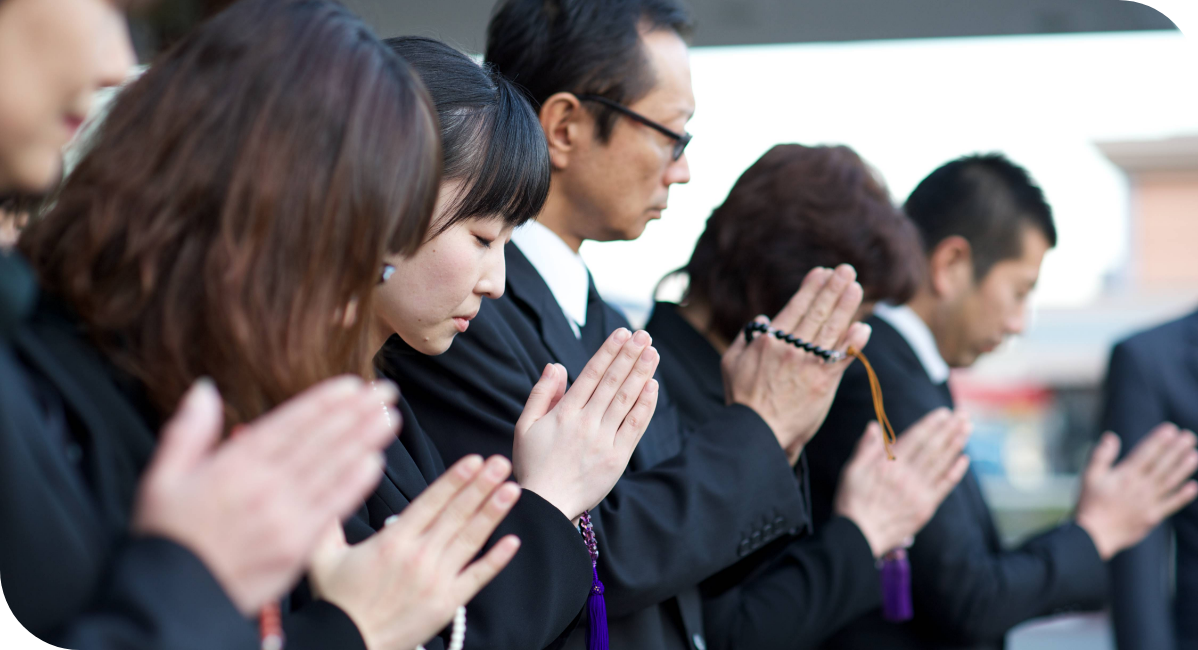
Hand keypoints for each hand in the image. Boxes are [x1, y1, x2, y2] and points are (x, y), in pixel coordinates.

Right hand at [133, 376, 397, 614]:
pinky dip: (356, 484)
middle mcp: (264, 486)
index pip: (289, 424)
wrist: (176, 599)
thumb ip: (188, 432)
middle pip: (319, 442)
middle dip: (356, 413)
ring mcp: (284, 516)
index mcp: (234, 466)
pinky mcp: (296, 545)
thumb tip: (206, 389)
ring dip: (364, 441)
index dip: (323, 402)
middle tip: (386, 392)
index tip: (352, 385)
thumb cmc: (168, 538)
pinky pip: (332, 508)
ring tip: (390, 418)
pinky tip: (376, 462)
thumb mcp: (161, 480)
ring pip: (332, 469)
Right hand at [309, 455, 521, 649]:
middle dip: (481, 486)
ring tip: (512, 489)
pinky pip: (477, 577)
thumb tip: (324, 492)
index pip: (431, 502)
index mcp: (393, 541)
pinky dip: (496, 559)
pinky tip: (513, 541)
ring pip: (470, 539)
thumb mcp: (321, 557)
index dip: (455, 479)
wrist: (348, 647)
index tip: (474, 460)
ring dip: (493, 513)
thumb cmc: (336, 603)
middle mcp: (419, 556)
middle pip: (456, 514)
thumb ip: (326, 522)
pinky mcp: (447, 603)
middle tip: (501, 463)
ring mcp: (436, 579)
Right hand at [513, 328, 658, 521]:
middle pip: (612, 382)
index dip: (608, 352)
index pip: (590, 374)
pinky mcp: (617, 458)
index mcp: (564, 413)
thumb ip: (542, 394)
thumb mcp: (525, 426)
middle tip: (643, 335)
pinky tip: (653, 386)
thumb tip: (556, 366)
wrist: (547, 506)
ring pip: (625, 400)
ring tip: (652, 353)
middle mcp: (586, 423)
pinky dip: (644, 406)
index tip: (621, 333)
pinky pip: (634, 427)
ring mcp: (603, 441)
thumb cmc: (532, 465)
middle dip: (629, 356)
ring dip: (640, 374)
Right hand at [721, 265, 870, 463]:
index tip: (821, 272)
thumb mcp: (730, 362)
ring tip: (856, 287)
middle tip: (846, 270)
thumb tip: (763, 318)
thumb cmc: (741, 398)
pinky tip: (864, 327)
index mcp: (769, 340)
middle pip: (817, 312)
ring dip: (846, 306)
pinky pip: (842, 358)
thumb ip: (745, 338)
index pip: (796, 307)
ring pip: (831, 329)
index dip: (811, 288)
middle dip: (833, 288)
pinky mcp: (824, 383)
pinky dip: (853, 341)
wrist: (757, 431)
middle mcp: (792, 348)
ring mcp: (810, 365)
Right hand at [835, 410, 970, 556]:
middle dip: (949, 429)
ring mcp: (918, 491)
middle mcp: (906, 475)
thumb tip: (873, 426)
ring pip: (942, 463)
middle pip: (933, 447)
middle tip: (963, 414)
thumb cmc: (852, 502)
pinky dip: (956, 471)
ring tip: (967, 428)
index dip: (931, 424)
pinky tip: (965, 459)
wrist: (859, 536)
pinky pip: (944, 486)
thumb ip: (865, 448)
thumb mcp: (851, 471)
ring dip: (956, 444)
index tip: (943, 412)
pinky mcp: (925, 507)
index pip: (915, 438)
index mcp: (888, 464)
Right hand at [1075, 424, 1197, 559]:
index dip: (1159, 440)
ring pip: (1170, 482)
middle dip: (1176, 449)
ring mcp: (1149, 502)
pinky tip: (1192, 486)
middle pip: (1162, 465)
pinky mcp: (1153, 516)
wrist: (1094, 535)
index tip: (1170, 429)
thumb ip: (1101, 455)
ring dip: (1184, 468)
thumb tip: (1112, 436)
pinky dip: (1183, 495)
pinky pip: (1171, 504)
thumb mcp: (1089, 476)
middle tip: (1188, 436)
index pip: (1146, 453)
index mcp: (1125, 475)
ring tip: (1194, 454)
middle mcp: (1140, 487)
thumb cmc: (1089, 504)